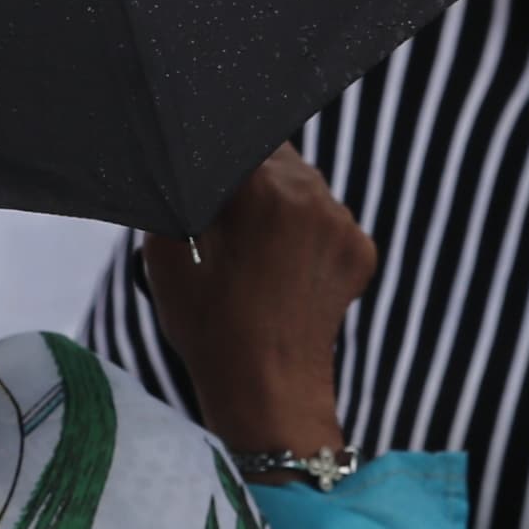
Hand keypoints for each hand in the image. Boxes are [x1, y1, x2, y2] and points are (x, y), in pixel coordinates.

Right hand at [145, 146, 373, 463]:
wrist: (269, 393)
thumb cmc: (209, 326)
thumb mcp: (166, 254)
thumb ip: (175, 193)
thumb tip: (181, 163)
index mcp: (265, 190)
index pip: (236, 136)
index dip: (213, 149)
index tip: (202, 175)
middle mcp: (314, 196)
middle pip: (275, 156)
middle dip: (248, 176)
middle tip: (225, 216)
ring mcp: (344, 224)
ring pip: (305, 188)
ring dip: (280, 203)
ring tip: (254, 252)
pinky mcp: (362, 250)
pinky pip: (328, 221)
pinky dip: (305, 234)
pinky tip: (282, 271)